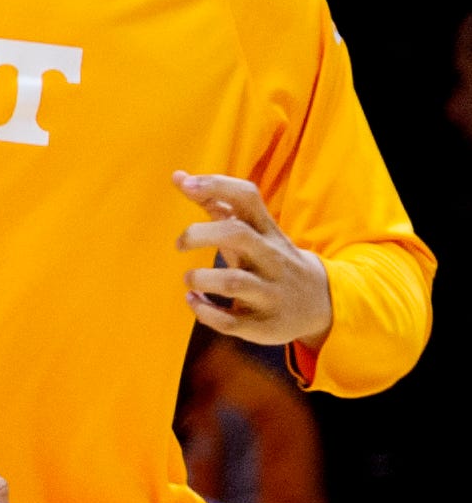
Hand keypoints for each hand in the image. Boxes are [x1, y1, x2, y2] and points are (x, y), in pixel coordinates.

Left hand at [175, 172, 332, 347]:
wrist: (323, 304)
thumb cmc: (273, 260)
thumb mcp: (255, 233)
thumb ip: (218, 206)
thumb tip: (180, 177)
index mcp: (269, 233)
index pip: (248, 197)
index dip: (216, 185)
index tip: (185, 184)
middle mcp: (272, 259)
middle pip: (238, 235)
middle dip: (201, 234)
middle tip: (179, 243)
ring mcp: (270, 292)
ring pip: (234, 282)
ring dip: (201, 278)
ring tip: (190, 279)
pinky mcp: (264, 324)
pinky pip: (230, 321)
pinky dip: (205, 311)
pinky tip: (193, 301)